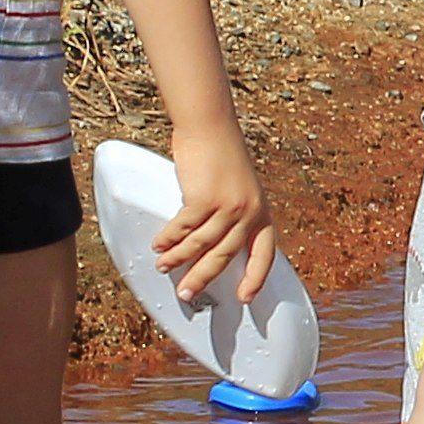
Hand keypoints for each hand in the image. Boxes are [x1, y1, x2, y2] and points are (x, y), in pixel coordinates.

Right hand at [154, 119, 275, 305]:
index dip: (255, 278)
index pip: (264, 254)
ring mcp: (228, 206)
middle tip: (187, 293)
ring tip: (164, 267)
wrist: (210, 125)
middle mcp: (249, 212)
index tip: (245, 298)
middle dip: (202, 278)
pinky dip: (169, 239)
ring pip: (200, 245)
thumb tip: (210, 242)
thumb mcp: (239, 188)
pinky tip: (159, 245)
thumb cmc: (220, 153)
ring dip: (179, 259)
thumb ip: (232, 214)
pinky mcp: (204, 199)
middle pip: (224, 256)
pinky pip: (183, 228)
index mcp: (261, 212)